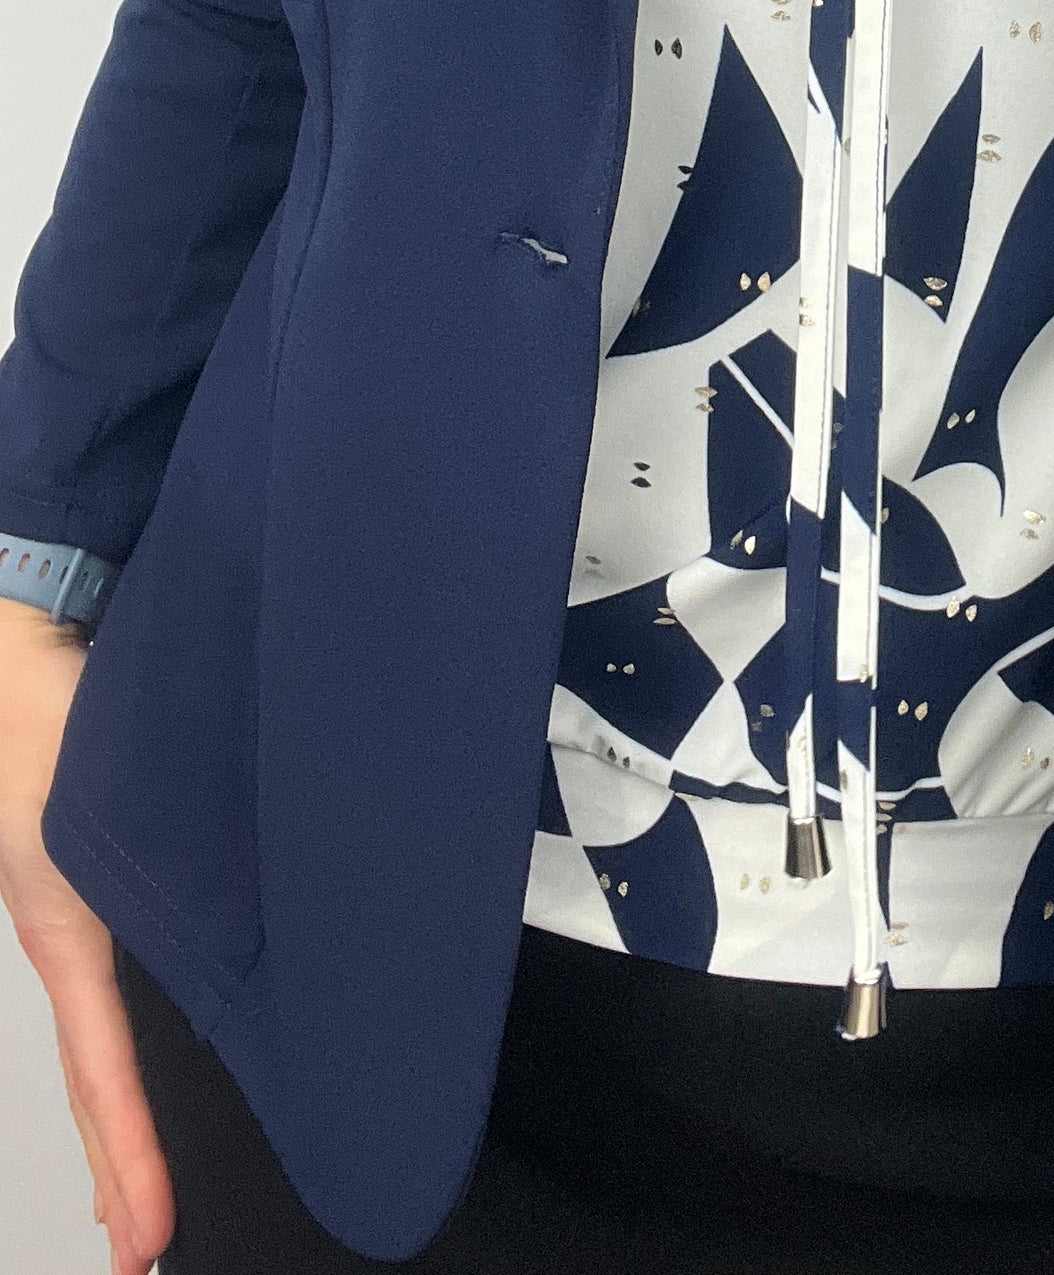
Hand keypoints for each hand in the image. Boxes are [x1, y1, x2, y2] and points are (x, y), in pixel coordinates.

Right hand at [0, 597, 174, 1274]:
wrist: (27, 643)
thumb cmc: (51, 715)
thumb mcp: (92, 805)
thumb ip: (141, 856)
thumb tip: (222, 916)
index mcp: (67, 929)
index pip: (103, 1073)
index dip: (131, 1159)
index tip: (145, 1242)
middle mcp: (74, 935)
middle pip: (100, 1080)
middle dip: (123, 1165)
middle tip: (148, 1251)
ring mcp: (82, 918)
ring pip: (108, 1040)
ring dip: (125, 1116)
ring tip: (148, 1199)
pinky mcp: (97, 888)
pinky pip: (113, 993)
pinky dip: (125, 1055)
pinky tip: (157, 1068)